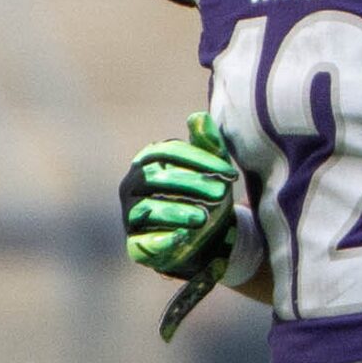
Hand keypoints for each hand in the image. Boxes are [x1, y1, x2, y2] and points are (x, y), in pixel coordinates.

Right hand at [120, 113, 237, 278]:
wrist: (205, 238)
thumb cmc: (205, 195)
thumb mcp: (212, 170)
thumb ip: (208, 144)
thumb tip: (199, 117)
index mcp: (147, 163)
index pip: (166, 152)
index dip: (198, 159)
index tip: (230, 172)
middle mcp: (132, 187)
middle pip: (155, 179)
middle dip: (190, 183)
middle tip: (221, 192)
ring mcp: (131, 216)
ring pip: (147, 209)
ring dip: (176, 211)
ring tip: (202, 217)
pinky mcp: (136, 245)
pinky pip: (142, 241)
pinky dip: (161, 239)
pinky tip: (182, 237)